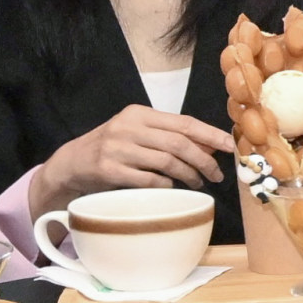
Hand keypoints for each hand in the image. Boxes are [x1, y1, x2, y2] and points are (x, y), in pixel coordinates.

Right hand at [30, 105, 230, 215]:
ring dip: (188, 175)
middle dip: (203, 161)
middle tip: (217, 175)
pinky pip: (148, 180)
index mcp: (139, 114)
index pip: (184, 122)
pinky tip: (171, 188)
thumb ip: (171, 136)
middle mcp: (128, 127)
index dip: (211, 135)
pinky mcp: (109, 169)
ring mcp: (117, 148)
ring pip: (166, 162)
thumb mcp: (140, 134)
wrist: (72, 163)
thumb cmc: (114, 148)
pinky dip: (165, 185)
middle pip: (179, 143)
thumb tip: (212, 145)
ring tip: (197, 183)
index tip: (230, 147)